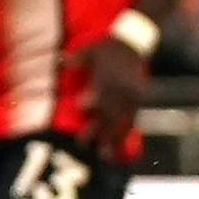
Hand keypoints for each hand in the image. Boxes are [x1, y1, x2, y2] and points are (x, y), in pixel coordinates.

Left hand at [80, 35, 146, 151]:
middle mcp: (121, 87)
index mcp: (108, 75)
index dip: (91, 98)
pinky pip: (132, 120)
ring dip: (112, 138)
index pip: (100, 88)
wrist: (133, 44)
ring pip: (121, 119)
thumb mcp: (90, 49)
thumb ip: (77, 58)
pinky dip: (125, 134)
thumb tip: (61, 60)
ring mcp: (130, 96)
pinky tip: (119, 148)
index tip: (79, 106)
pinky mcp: (137, 101)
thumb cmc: (106, 48)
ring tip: (105, 155)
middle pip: (109, 109)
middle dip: (97, 128)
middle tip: (83, 143)